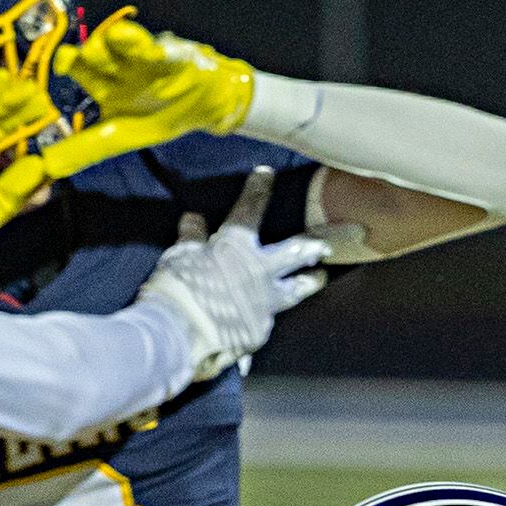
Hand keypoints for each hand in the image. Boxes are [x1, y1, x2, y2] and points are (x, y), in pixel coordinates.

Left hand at [33, 9, 257, 180]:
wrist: (205, 103)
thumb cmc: (160, 116)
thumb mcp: (120, 136)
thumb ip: (86, 148)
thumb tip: (47, 167)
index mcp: (104, 84)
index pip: (79, 68)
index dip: (69, 62)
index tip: (64, 63)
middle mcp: (120, 66)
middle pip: (99, 52)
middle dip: (93, 51)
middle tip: (87, 54)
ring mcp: (145, 59)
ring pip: (126, 44)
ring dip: (119, 42)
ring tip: (118, 40)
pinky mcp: (174, 55)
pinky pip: (164, 49)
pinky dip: (158, 51)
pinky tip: (154, 53)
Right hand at [135, 168, 328, 380]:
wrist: (182, 332)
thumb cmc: (177, 287)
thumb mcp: (180, 256)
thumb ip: (192, 237)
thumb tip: (192, 218)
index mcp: (237, 245)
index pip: (249, 209)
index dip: (258, 189)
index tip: (266, 174)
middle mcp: (259, 270)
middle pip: (295, 251)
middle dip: (315, 243)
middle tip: (329, 242)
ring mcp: (265, 302)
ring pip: (296, 289)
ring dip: (309, 280)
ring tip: (319, 275)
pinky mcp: (261, 330)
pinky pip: (269, 319)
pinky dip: (267, 315)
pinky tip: (269, 317)